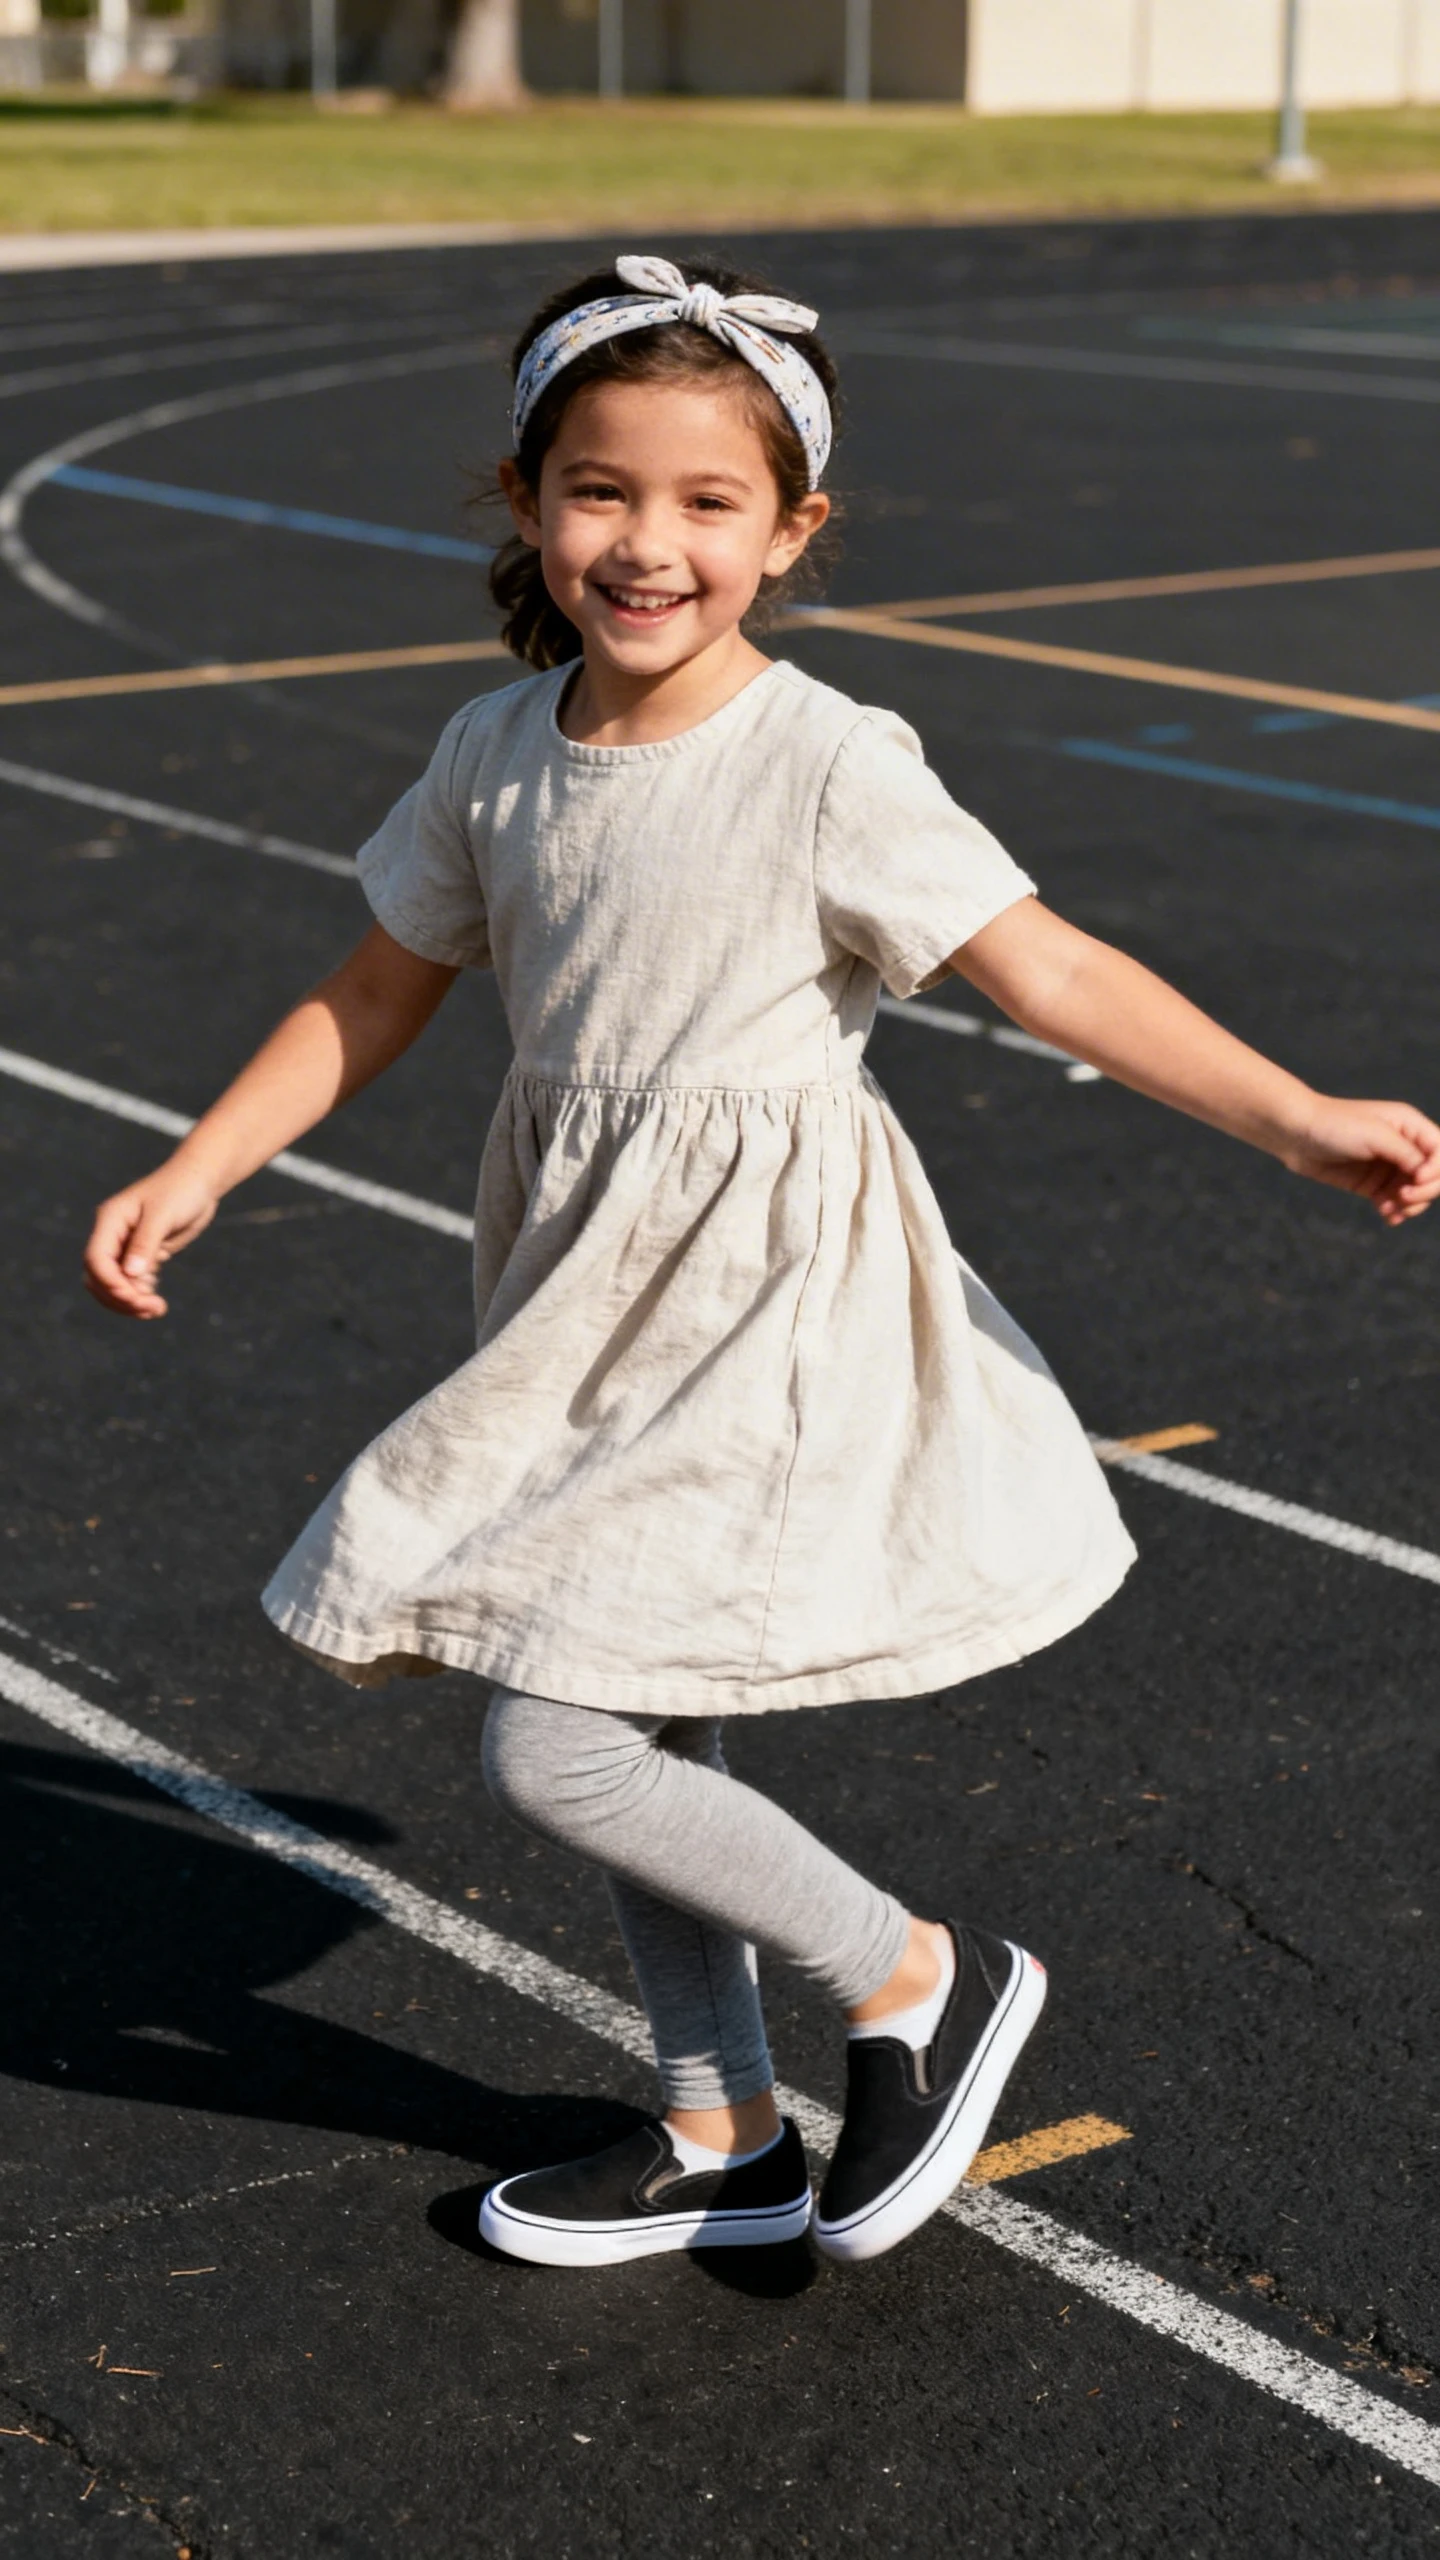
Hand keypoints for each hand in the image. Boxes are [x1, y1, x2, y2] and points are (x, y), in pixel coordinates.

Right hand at [84, 1162, 219, 1318]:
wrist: (200, 1182)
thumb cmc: (181, 1190)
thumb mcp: (163, 1215)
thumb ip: (145, 1243)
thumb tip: (130, 1274)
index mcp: (110, 1220)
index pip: (96, 1258)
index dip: (110, 1282)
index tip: (133, 1297)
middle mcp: (112, 1235)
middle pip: (100, 1277)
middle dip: (121, 1297)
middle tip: (152, 1307)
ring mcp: (125, 1247)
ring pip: (114, 1284)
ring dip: (130, 1302)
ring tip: (157, 1309)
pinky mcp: (141, 1256)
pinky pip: (131, 1283)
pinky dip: (140, 1296)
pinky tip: (157, 1301)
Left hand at [1280, 1097, 1439, 1226]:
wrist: (1295, 1135)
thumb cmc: (1335, 1126)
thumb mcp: (1375, 1135)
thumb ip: (1406, 1153)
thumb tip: (1426, 1173)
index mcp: (1409, 1126)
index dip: (1436, 1171)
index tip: (1416, 1179)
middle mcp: (1404, 1146)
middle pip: (1433, 1176)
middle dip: (1425, 1191)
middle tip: (1404, 1197)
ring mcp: (1389, 1167)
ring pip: (1416, 1194)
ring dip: (1410, 1206)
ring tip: (1389, 1208)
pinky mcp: (1372, 1185)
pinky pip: (1395, 1203)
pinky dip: (1396, 1212)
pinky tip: (1387, 1216)